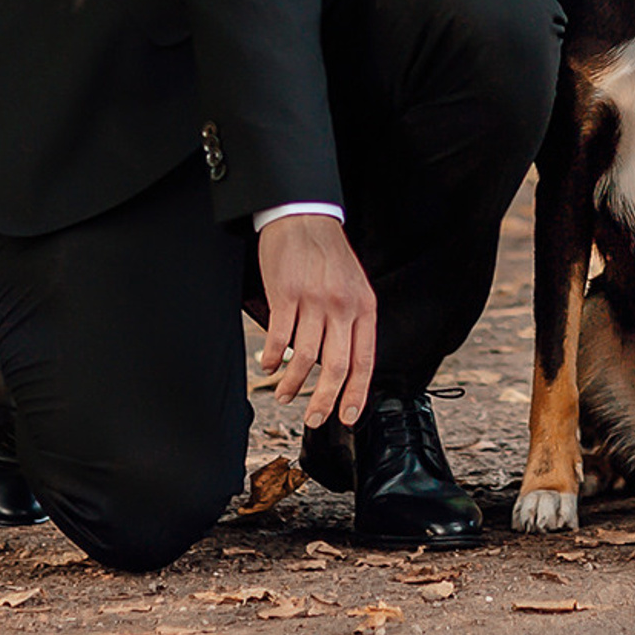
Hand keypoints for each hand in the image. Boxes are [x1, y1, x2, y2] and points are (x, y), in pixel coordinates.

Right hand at [255, 214, 375, 429]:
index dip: (356, 394)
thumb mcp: (354, 285)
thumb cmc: (328, 253)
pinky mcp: (286, 294)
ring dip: (292, 383)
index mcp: (363, 306)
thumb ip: (353, 322)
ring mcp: (314, 300)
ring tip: (284, 394)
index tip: (347, 417)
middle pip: (336, 367)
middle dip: (323, 401)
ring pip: (305, 358)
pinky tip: (269, 364)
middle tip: (314, 419)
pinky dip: (273, 358)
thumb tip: (346, 365)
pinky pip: (279, 338)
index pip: (364, 361)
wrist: (305, 215)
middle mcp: (342, 306)